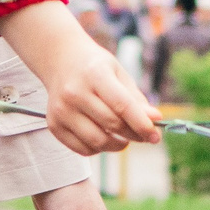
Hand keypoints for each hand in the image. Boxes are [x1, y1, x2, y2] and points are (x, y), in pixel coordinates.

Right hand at [0, 0, 162, 156]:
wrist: (60, 60)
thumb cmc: (94, 67)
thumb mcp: (118, 73)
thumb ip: (135, 99)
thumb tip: (155, 120)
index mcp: (95, 74)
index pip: (122, 105)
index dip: (141, 124)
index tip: (155, 135)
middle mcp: (74, 92)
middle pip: (111, 124)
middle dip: (133, 135)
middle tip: (144, 136)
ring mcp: (61, 110)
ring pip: (97, 141)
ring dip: (117, 145)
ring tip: (123, 139)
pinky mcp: (54, 124)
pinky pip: (82, 148)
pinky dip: (98, 149)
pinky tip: (103, 137)